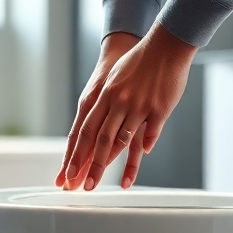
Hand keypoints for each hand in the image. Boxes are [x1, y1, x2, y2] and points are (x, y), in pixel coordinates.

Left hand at [57, 24, 196, 190]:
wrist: (164, 45)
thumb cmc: (139, 62)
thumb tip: (103, 122)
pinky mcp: (158, 109)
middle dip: (89, 166)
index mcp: (103, 95)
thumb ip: (108, 103)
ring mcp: (137, 106)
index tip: (68, 172)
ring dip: (111, 165)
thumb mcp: (116, 79)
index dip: (75, 153)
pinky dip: (140, 153)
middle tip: (82, 187)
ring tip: (103, 185)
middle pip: (99, 140)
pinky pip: (147, 135)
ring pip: (121, 142)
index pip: (84, 130)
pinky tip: (134, 168)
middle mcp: (117, 102)